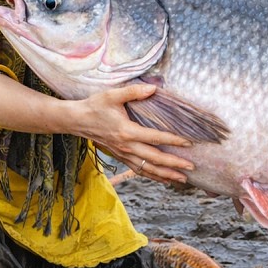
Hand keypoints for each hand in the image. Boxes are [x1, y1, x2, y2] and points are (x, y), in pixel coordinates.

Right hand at [72, 84, 195, 184]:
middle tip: (191, 168)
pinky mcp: (120, 157)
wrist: (76, 120)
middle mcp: (126, 146)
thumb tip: (154, 88)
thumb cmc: (95, 106)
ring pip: (147, 169)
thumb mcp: (112, 95)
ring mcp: (123, 154)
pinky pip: (138, 169)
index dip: (173, 141)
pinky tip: (164, 179)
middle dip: (174, 165)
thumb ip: (134, 91)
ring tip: (182, 179)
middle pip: (154, 159)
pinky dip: (152, 176)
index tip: (188, 143)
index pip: (155, 138)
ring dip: (165, 175)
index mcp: (126, 132)